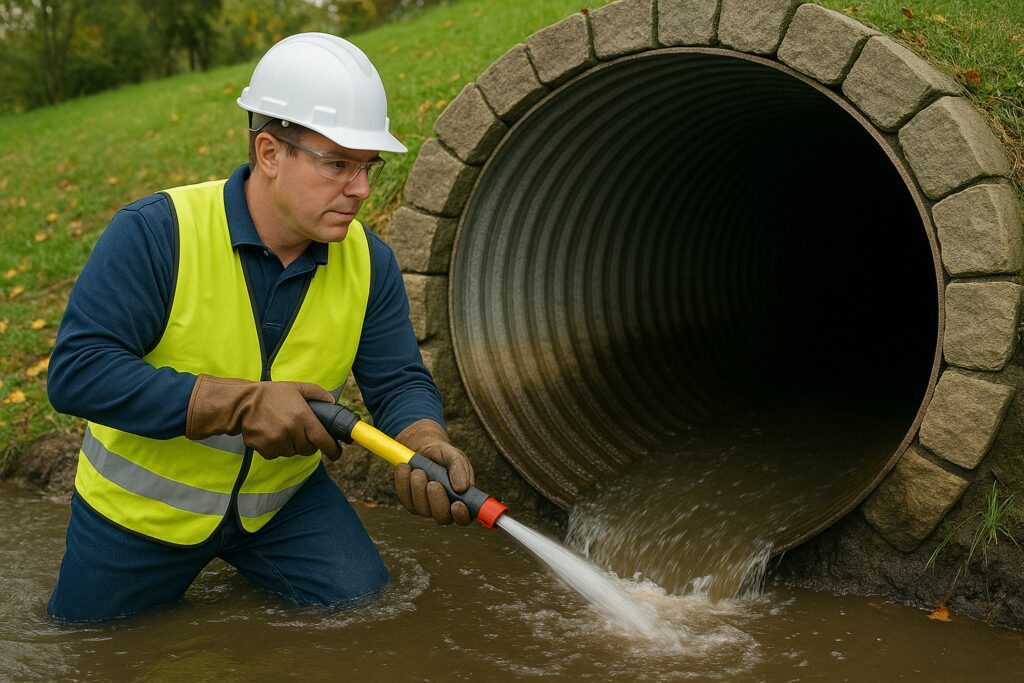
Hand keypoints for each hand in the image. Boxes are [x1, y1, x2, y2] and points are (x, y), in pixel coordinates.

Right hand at [186, 374, 341, 459]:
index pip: (323, 440)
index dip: (333, 449)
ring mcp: (277, 442)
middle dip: (309, 443)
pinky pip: (278, 454)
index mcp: (302, 417)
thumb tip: (332, 402)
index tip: (336, 453)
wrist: (242, 403)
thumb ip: (318, 393)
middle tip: (302, 431)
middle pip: (309, 449)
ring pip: (293, 452)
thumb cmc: (272, 394)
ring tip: (284, 428)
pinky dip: (278, 447)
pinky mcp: (265, 450)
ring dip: (293, 445)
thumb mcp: (297, 388)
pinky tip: (272, 433)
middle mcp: (291, 432)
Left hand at [393, 419, 473, 524]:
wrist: (424, 450)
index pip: (465, 518)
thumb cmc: (444, 455)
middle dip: (437, 501)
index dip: (461, 515)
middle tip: (432, 483)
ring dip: (418, 488)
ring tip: (418, 470)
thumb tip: (460, 488)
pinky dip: (403, 482)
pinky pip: (405, 499)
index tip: (457, 504)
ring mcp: (426, 508)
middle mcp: (445, 508)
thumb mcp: (454, 456)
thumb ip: (459, 469)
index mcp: (462, 500)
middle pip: (442, 517)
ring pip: (422, 509)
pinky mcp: (410, 503)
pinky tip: (405, 468)